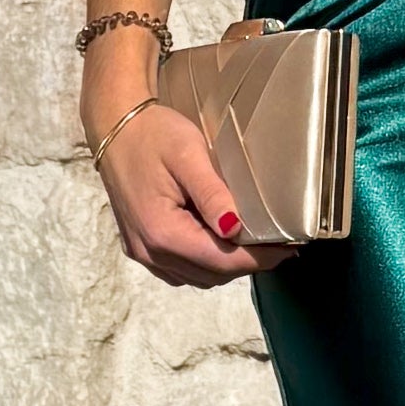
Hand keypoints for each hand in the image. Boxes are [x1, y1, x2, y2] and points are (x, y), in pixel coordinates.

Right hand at [98, 105, 285, 284]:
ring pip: (197, 277)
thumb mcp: (188, 155)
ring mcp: (143, 253)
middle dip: (247, 263)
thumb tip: (236, 228)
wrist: (116, 128)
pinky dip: (205, 263)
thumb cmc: (154, 135)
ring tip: (255, 244)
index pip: (220, 261)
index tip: (288, 249)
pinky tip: (220, 242)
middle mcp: (149, 251)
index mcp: (161, 231)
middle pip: (211, 274)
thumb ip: (212, 194)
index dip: (258, 258)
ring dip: (227, 266)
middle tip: (278, 244)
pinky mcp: (141, 248)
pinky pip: (180, 270)